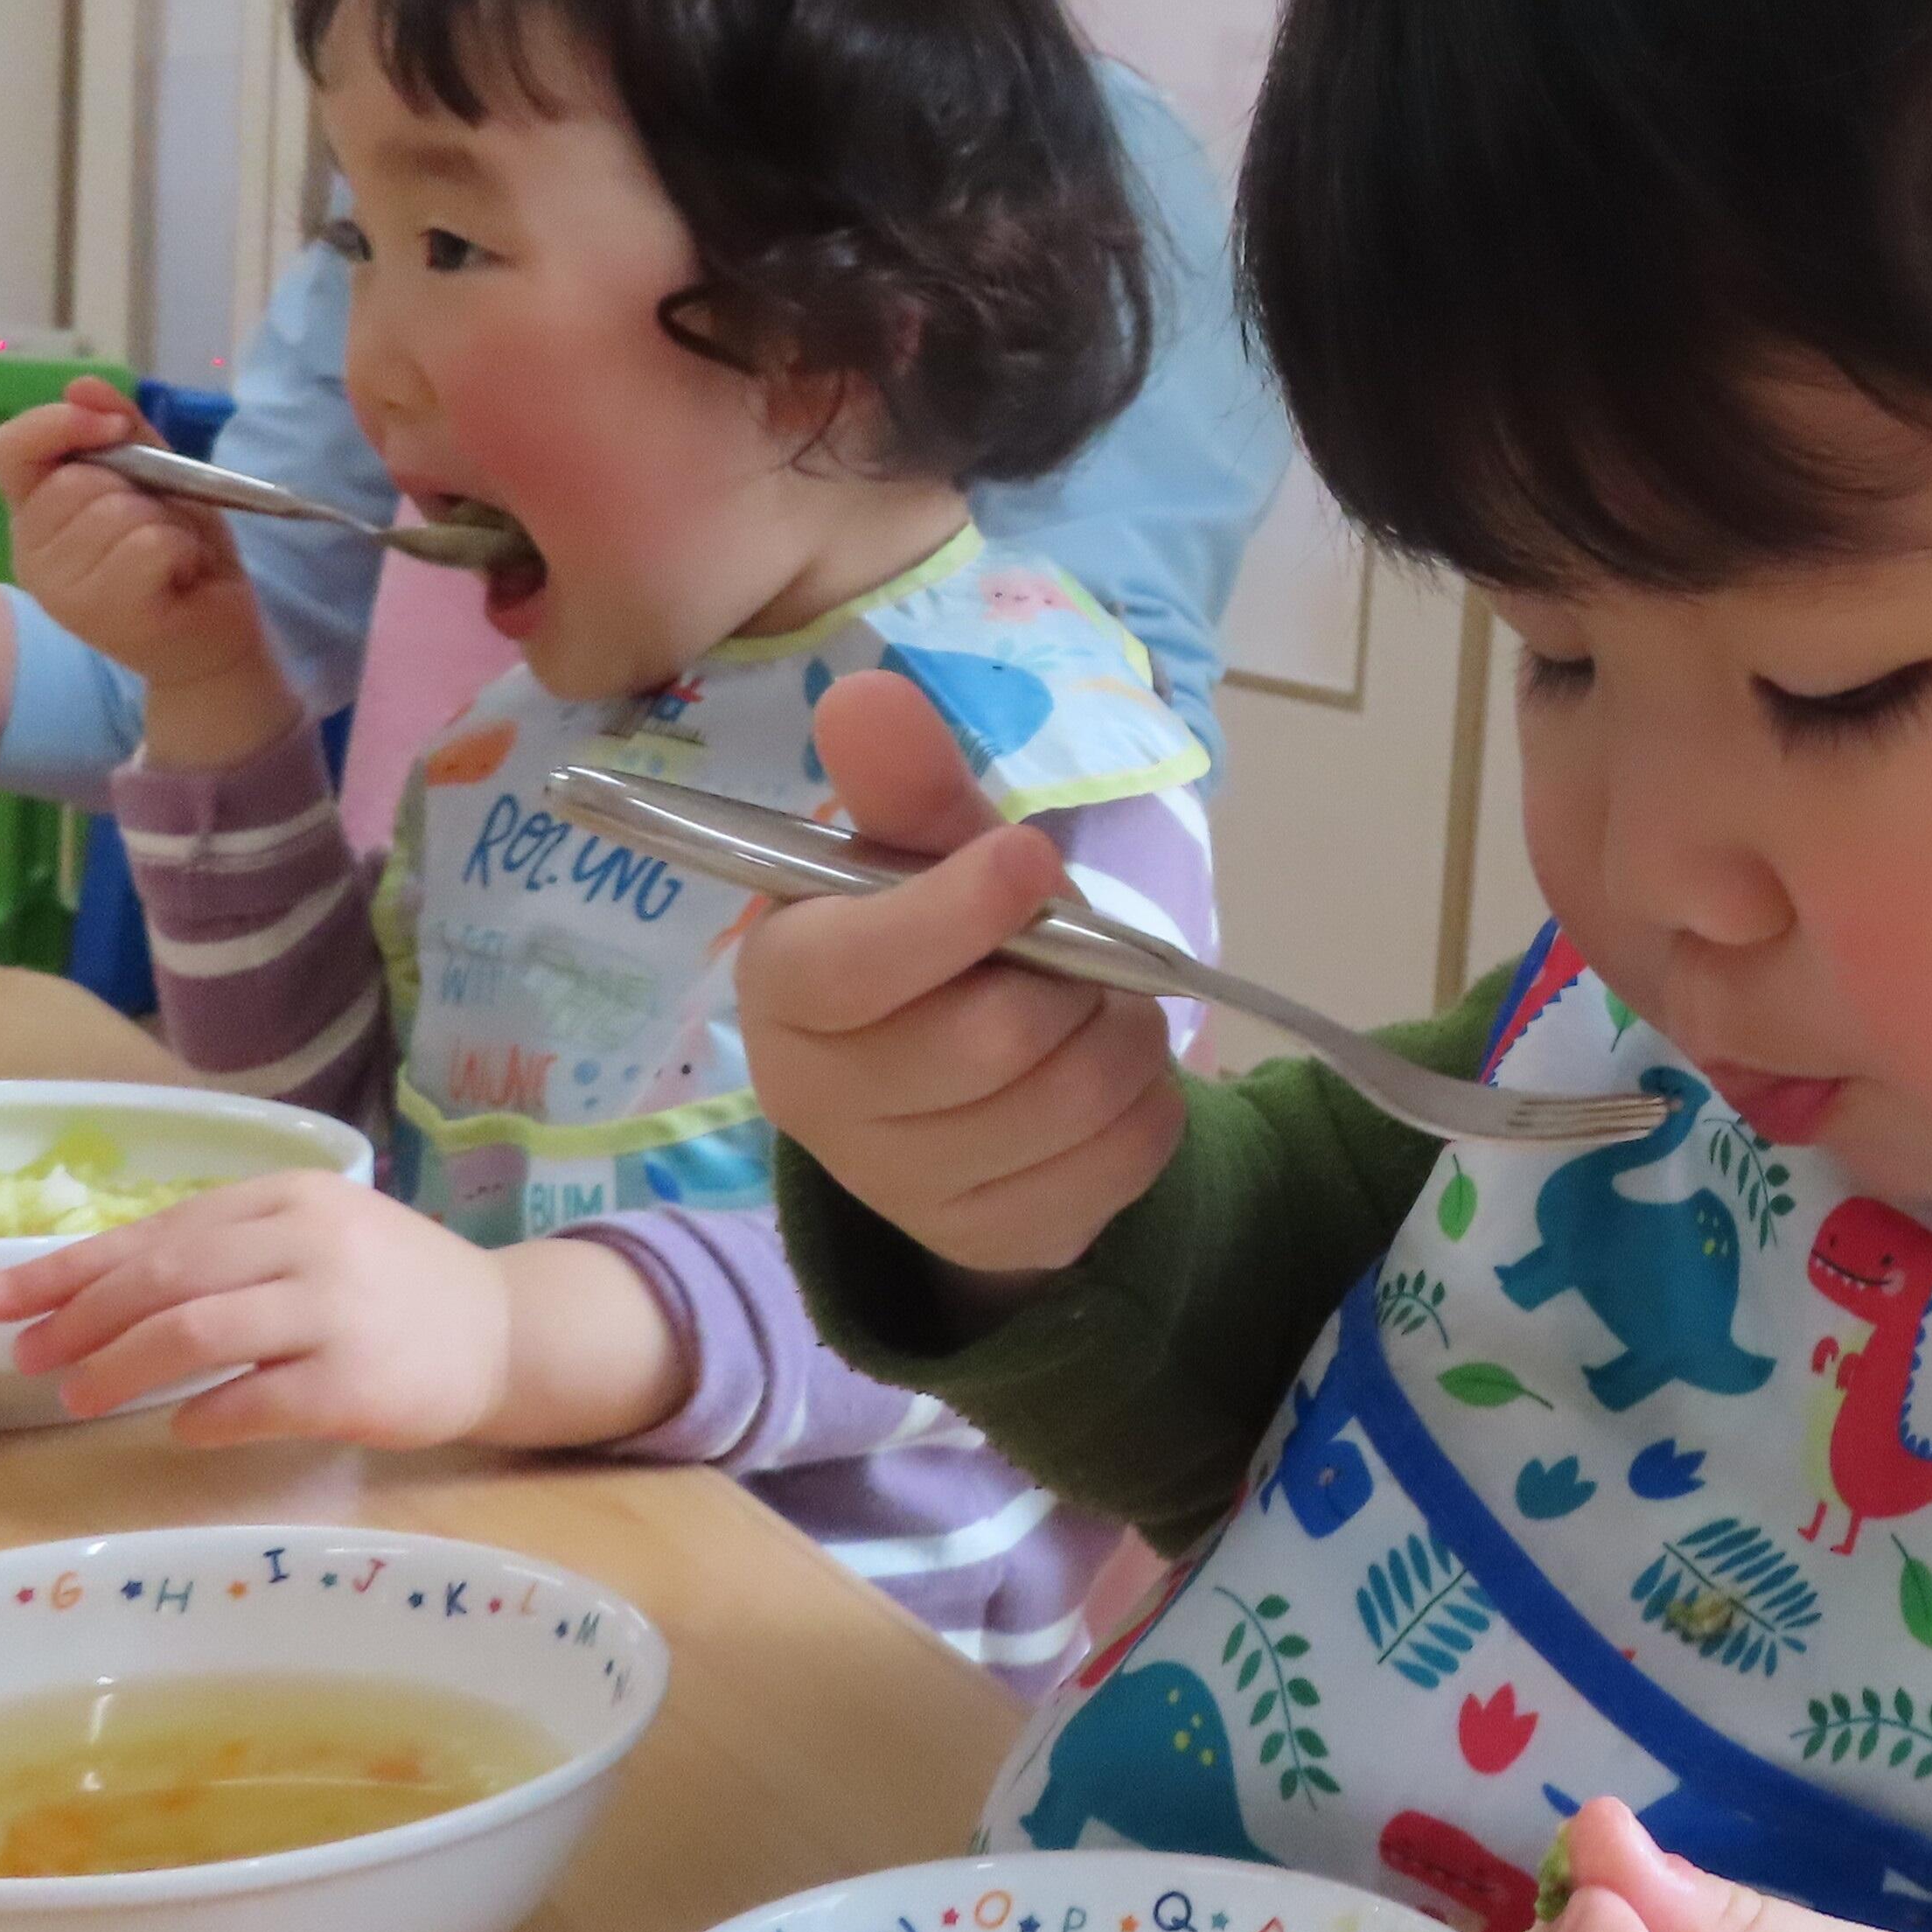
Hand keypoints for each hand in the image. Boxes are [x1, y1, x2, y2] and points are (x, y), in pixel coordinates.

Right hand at [0, 382, 286, 752]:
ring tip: (170, 556)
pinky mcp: (102, 616)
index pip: (9, 449)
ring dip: (165, 524)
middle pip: (77, 480)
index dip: (56, 425)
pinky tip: (179, 576)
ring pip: (117, 513)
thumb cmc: (182, 553)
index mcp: (35, 511)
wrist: (221, 636)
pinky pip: (148, 545)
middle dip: (137, 490)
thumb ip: (122, 429)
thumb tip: (82, 385)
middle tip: (158, 525)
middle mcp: (31, 552)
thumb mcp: (159, 478)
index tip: (112, 429)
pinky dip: (180, 550)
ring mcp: (61, 590)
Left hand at [0, 1177, 680, 1450]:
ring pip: (196, 1332)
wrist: (503, 1332)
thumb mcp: (310, 1240)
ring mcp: (338, 1311)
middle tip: (30, 1358)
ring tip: (78, 1398)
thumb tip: (81, 1294)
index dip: (67, 1269)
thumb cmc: (389, 1288)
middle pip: (165, 1278)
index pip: (157, 1230)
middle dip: (80, 1320)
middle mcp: (312, 1242)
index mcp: (291, 1197)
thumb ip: (220, 1253)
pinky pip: (253, 1399)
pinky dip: (202, 1413)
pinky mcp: (356, 1382)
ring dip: (120, 1368)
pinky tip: (180, 1425)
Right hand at [739, 668, 1180, 1284]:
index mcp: (784, 989)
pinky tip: (1108, 1081)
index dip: (952, 915)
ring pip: (1069, 1099)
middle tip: (1073, 950)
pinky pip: (1122, 1156)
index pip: (850, 970)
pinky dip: (1148, 1101)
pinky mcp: (996, 1236)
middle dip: (1068, 978)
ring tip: (1094, 1008)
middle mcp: (820, 1102)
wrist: (972, 1090)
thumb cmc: (945, 946)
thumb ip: (908, 786)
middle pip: (988, 1040)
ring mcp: (905, 1187)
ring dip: (1120, 1035)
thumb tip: (865, 695)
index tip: (1032, 857)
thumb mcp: (932, 857)